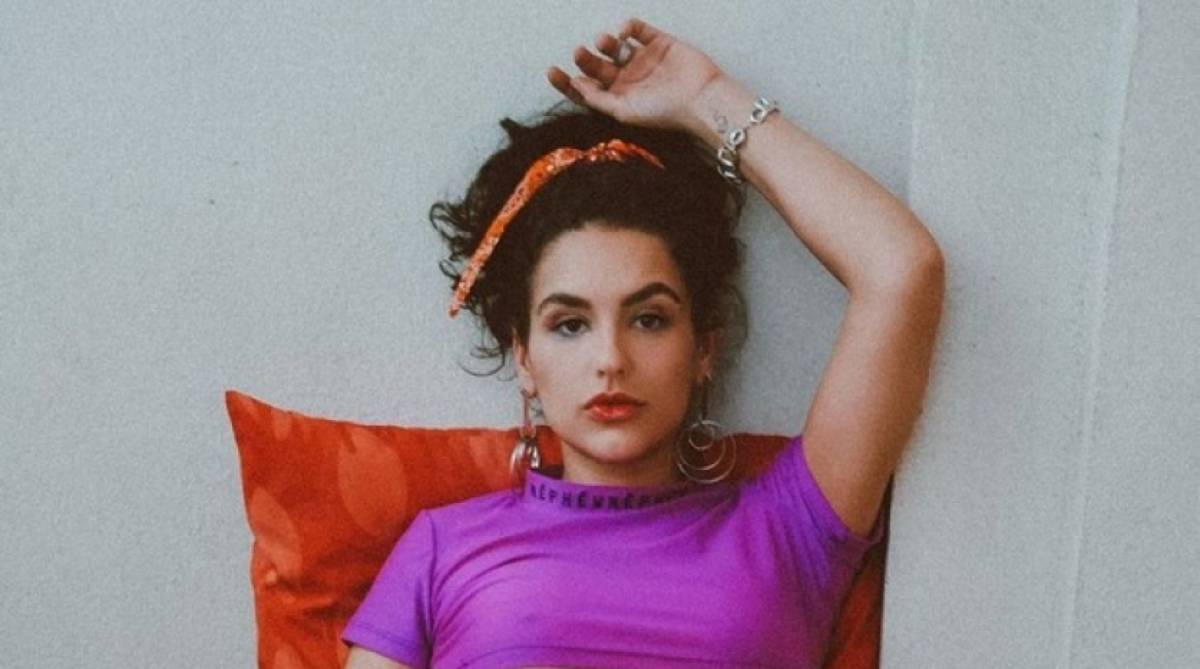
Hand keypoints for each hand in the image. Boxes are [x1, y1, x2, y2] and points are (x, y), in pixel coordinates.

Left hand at [547, 18, 725, 131]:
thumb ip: (598, 100)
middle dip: (585, 59)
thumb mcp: (624, 112)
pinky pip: (637, 29)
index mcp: (618, 99)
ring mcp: (643, 60)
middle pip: (597, 66)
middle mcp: (628, 80)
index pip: (586, 90)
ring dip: (604, 42)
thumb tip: (576, 86)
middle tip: (579, 52)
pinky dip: (627, 27)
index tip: (552, 71)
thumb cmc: (664, 112)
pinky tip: (623, 32)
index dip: (567, 82)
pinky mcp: (659, 42)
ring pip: (614, 46)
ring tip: (603, 42)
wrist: (701, 98)